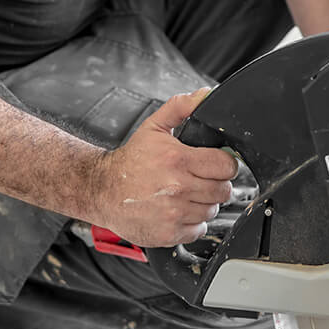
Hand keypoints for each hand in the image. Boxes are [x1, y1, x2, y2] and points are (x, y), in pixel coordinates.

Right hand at [89, 90, 238, 247]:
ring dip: (205, 203)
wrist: (102, 190)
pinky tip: (179, 211)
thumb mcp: (153, 127)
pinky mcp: (169, 233)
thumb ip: (180, 108)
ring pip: (212, 211)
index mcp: (178, 160)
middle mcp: (178, 188)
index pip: (226, 166)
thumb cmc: (130, 161)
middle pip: (224, 190)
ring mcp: (174, 213)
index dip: (224, 164)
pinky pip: (199, 230)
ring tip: (186, 194)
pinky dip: (193, 222)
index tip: (215, 164)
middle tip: (200, 179)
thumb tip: (205, 95)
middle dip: (216, 184)